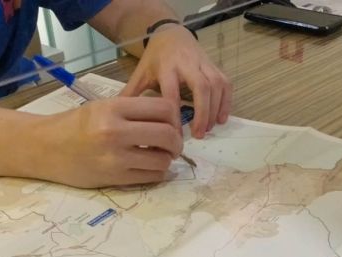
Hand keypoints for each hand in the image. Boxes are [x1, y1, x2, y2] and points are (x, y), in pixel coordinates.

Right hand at [35, 96, 181, 187]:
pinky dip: (157, 173)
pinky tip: (148, 167)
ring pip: (163, 160)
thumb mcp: (102, 107)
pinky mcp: (114, 178)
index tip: (171, 124)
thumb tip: (169, 120)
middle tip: (172, 144)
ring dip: (166, 160)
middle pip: (167, 135)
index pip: (164, 109)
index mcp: (114, 108)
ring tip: (158, 156)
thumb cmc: (74, 125)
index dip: (175, 117)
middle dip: (176, 141)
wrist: (45, 148)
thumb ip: (133, 111)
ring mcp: (116, 158)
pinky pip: (151, 177)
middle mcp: (115, 132)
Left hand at [121, 24, 231, 139]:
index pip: (172, 94)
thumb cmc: (155, 58)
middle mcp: (187, 64)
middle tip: (199, 135)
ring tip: (208, 129)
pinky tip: (222, 119)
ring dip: (215, 109)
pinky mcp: (214, 65)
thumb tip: (115, 119)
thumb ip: (131, 94)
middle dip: (202, 112)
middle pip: (201, 87)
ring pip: (216, 85)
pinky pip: (226, 83)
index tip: (175, 136)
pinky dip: (226, 102)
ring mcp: (203, 63)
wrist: (172, 34)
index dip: (174, 116)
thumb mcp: (141, 73)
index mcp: (166, 68)